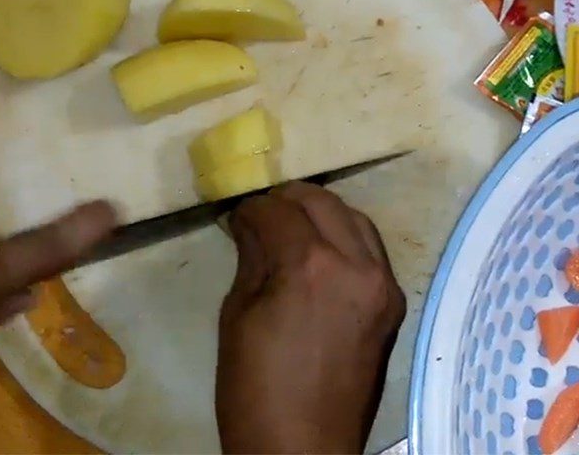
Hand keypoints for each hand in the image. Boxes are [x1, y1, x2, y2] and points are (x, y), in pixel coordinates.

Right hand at [216, 183, 405, 454]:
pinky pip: (371, 249)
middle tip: (263, 214)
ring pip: (353, 217)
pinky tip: (321, 251)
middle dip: (286, 200)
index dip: (251, 208)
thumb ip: (251, 257)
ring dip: (320, 213)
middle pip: (321, 201)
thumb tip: (249, 222)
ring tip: (293, 226)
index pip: (277, 210)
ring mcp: (382, 284)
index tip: (236, 216)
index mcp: (309, 267)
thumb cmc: (253, 387)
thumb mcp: (238, 314)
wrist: (301, 448)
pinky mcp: (393, 303)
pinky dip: (345, 237)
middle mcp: (355, 265)